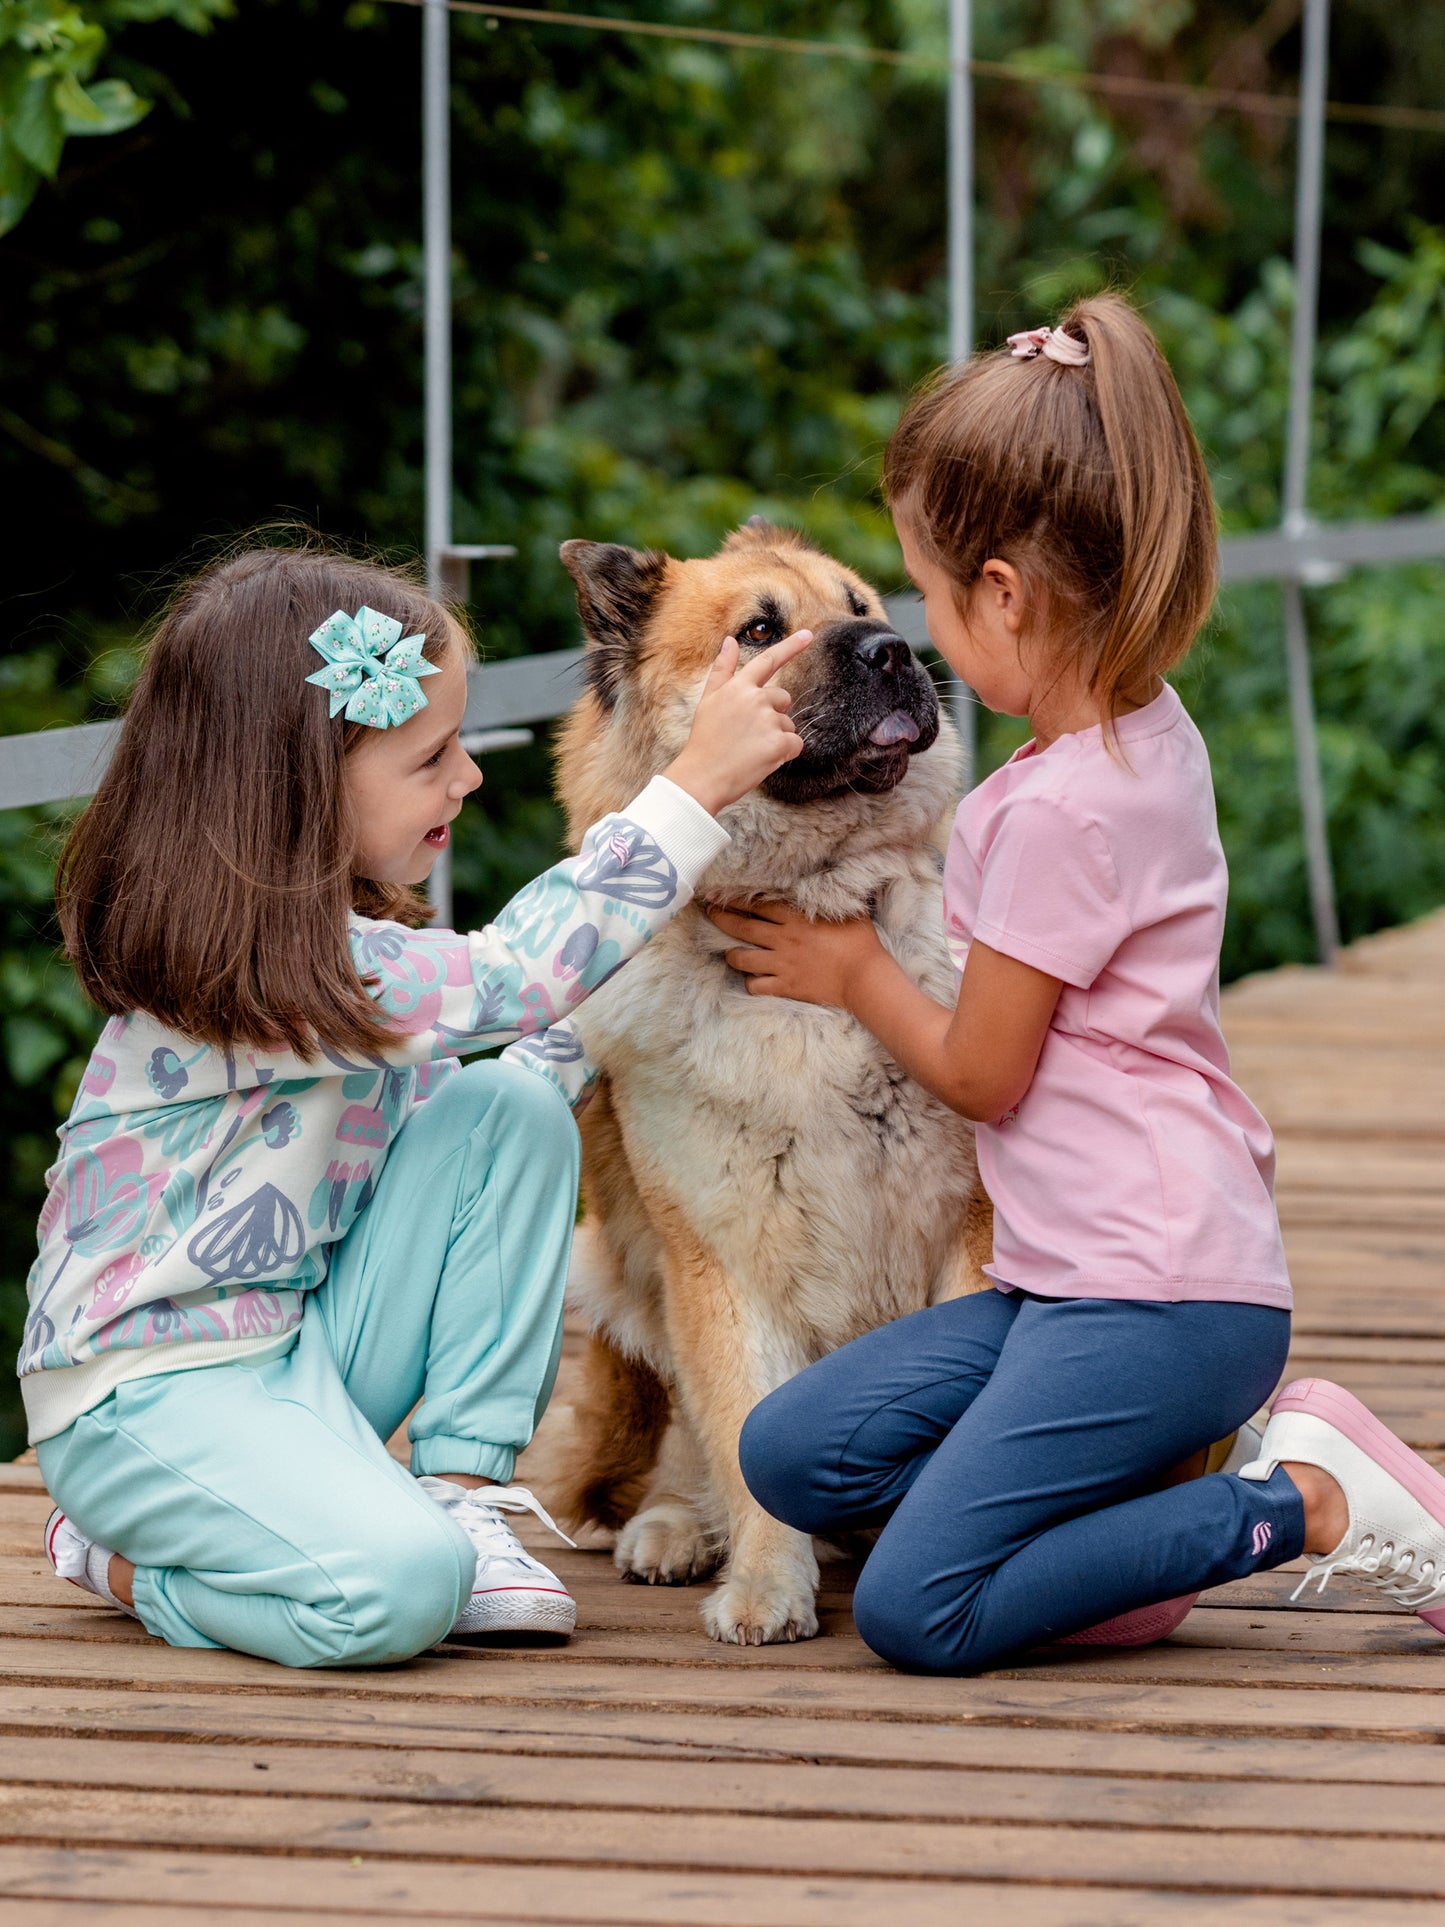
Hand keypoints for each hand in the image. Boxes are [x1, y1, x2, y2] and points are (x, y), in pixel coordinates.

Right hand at [663, 631, 811, 815]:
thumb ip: (723, 670)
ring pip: (788, 724)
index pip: (769, 661)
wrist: (701, 777)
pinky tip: (763, 760)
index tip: (808, 634)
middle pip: (783, 699)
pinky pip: (796, 744)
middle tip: (748, 734)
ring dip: (777, 737)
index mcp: (738, 687)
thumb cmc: (704, 740)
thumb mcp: (708, 700)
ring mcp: (768, 721)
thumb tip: (729, 641)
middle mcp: (755, 699)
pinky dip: (785, 754)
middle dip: (773, 714)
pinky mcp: (779, 743)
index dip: (791, 646)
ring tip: (751, 749)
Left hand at [706, 899, 882, 1008]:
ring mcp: (782, 964)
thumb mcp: (845, 910)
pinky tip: (753, 978)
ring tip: (730, 951)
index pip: (756, 904)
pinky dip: (750, 982)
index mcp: (795, 918)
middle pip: (742, 926)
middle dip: (721, 919)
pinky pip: (755, 986)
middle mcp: (783, 939)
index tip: (720, 895)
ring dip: (732, 954)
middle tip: (709, 914)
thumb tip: (821, 882)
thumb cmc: (860, 941)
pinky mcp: (785, 986)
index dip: (735, 899)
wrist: (864, 978)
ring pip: (741, 958)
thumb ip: (827, 897)